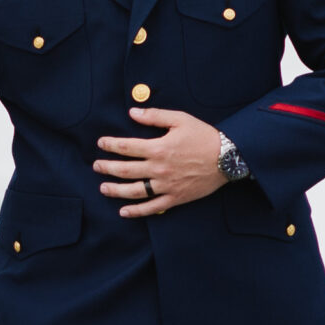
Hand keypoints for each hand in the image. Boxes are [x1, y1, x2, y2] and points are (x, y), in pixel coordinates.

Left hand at [94, 107, 224, 216]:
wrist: (228, 158)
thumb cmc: (204, 136)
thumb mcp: (180, 119)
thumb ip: (155, 116)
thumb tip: (133, 113)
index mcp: (159, 148)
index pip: (126, 147)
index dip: (110, 145)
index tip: (101, 143)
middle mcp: (159, 169)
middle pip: (125, 170)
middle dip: (107, 168)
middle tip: (96, 166)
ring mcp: (166, 185)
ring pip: (134, 191)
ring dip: (115, 190)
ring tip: (103, 188)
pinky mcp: (175, 198)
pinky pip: (152, 207)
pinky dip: (136, 211)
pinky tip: (124, 212)